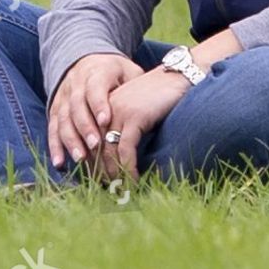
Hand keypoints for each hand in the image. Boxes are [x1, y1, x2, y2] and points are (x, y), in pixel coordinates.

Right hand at [47, 53, 143, 169]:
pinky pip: (53, 128)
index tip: (106, 121)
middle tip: (95, 145)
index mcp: (97, 72)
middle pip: (77, 105)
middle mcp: (76, 84)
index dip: (99, 104)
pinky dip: (55, 147)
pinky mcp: (55, 109)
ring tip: (80, 158)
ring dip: (71, 140)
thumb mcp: (128, 71)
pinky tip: (60, 163)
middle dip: (85, 127)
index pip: (96, 87)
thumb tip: (150, 103)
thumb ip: (135, 86)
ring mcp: (63, 97)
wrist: (88, 62)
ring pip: (64, 119)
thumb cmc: (116, 73)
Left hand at [89, 67, 191, 182]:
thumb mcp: (136, 112)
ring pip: (108, 152)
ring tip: (122, 190)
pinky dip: (128, 168)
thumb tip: (118, 159)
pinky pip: (126, 150)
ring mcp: (118, 112)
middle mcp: (105, 109)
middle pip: (95, 150)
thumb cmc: (160, 97)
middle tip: (111, 191)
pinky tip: (134, 180)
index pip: (90, 142)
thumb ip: (123, 128)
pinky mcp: (134, 117)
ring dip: (115, 175)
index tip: (100, 182)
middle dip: (101, 174)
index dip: (92, 165)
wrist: (178, 76)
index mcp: (102, 108)